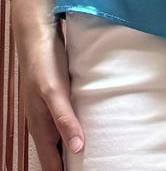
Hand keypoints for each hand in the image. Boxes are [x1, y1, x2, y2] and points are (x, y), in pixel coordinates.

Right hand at [13, 10, 84, 169]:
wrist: (38, 36)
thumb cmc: (43, 64)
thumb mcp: (54, 92)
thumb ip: (64, 119)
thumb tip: (77, 148)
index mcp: (40, 127)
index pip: (51, 164)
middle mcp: (44, 122)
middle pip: (58, 153)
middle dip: (72, 163)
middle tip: (95, 166)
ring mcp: (51, 109)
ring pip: (64, 136)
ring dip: (77, 145)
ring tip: (98, 153)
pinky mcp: (60, 97)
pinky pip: (69, 119)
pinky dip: (79, 125)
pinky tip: (94, 123)